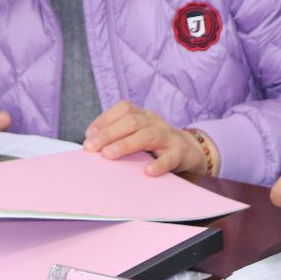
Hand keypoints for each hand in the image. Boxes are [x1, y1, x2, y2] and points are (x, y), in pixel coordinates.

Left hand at [83, 101, 211, 175]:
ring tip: (109, 155)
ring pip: (148, 135)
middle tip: (91, 148)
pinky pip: (170, 157)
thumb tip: (91, 145)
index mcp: (144, 115)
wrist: (191, 150)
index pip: (124, 109)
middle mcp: (155, 122)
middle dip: (109, 133)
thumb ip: (119, 137)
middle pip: (133, 121)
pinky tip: (148, 171)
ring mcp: (168, 136)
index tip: (89, 135)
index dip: (105, 119)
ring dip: (126, 144)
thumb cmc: (157, 145)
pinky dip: (159, 163)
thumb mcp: (139, 134)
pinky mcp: (180, 153)